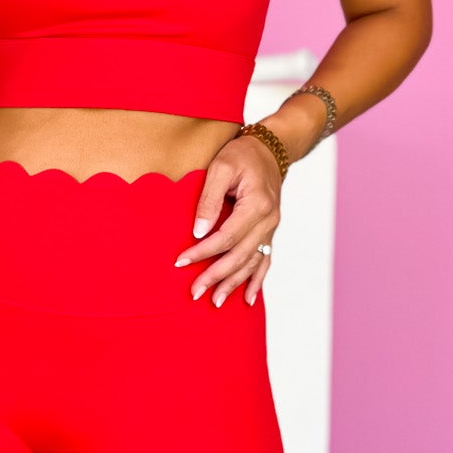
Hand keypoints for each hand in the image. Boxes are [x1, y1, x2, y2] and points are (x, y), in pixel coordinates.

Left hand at [173, 131, 281, 306]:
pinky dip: (257, 281)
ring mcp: (271, 229)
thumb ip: (209, 199)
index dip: (203, 252)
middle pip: (240, 256)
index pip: (226, 237)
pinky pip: (265, 261)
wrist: (271, 151)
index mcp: (257, 205)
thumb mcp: (221, 167)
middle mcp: (268, 221)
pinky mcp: (269, 233)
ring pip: (252, 263)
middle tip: (194, 292)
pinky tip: (247, 299)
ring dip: (234, 284)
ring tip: (215, 301)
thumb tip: (198, 231)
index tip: (181, 262)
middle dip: (216, 276)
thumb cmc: (242, 155)